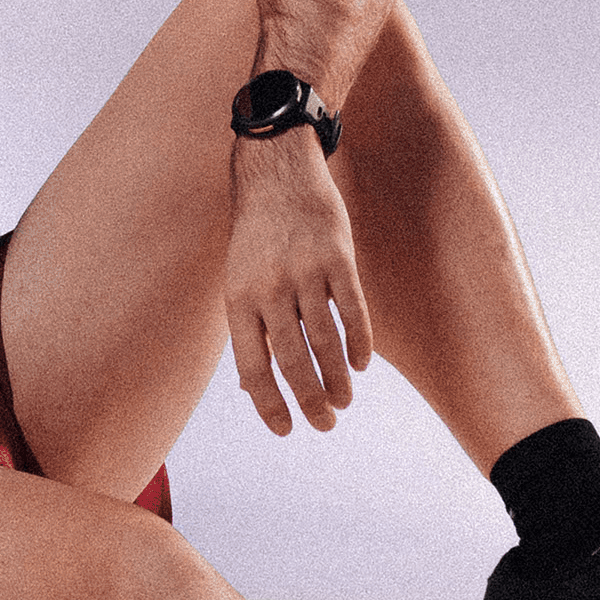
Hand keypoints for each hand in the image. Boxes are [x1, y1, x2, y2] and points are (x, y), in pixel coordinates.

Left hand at [224, 130, 374, 434]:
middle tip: (325, 424)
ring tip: (344, 401)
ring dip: (337, 378)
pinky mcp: (337, 257)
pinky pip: (352, 311)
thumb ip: (248, 327)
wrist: (275, 169)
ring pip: (325, 341)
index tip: (287, 429)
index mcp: (237, 298)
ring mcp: (305, 271)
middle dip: (310, 401)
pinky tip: (361, 364)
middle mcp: (269, 288)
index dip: (270, 404)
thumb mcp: (238, 277)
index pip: (253, 367)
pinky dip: (360, 343)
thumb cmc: (256, 234)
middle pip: (292, 361)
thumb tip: (250, 386)